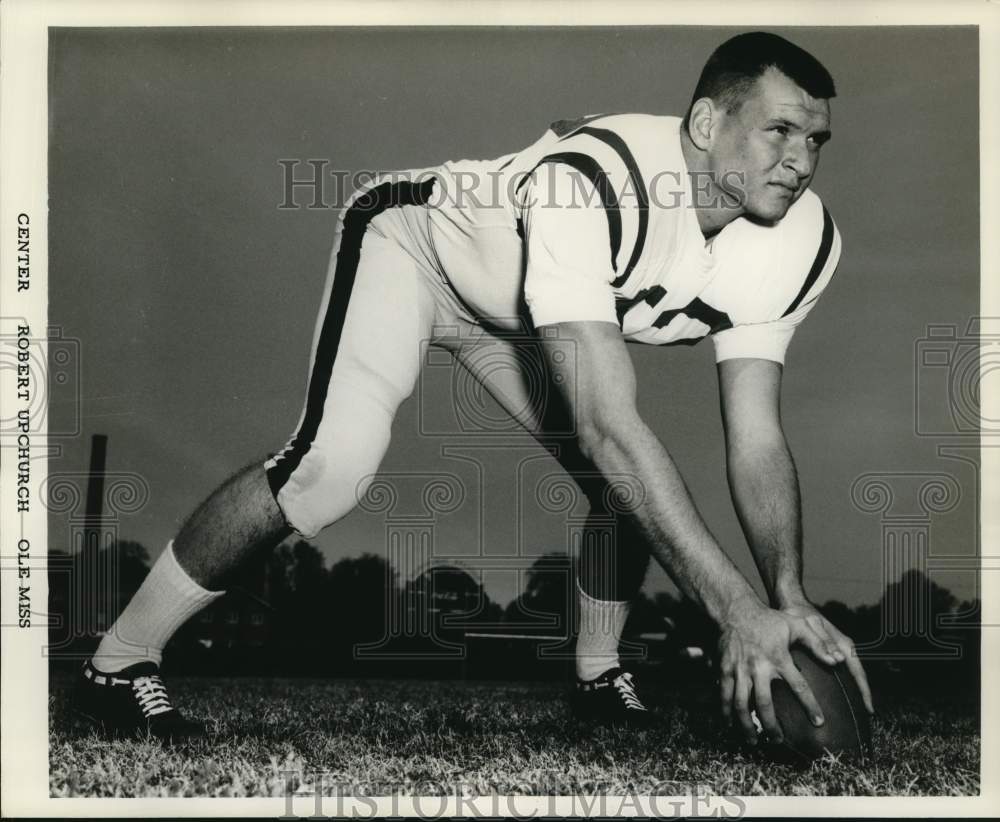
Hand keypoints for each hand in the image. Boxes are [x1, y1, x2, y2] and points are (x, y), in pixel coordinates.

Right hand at [718, 598, 833, 744]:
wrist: (735, 611)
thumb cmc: (769, 620)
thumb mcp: (796, 625)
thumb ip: (818, 643)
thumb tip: (838, 660)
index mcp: (778, 658)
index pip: (798, 686)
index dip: (810, 705)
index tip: (819, 723)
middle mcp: (758, 666)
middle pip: (765, 703)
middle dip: (772, 726)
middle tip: (779, 741)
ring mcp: (739, 669)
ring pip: (741, 704)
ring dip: (747, 725)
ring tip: (754, 740)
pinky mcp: (725, 669)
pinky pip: (724, 695)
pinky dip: (726, 712)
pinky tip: (730, 724)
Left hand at [779, 597, 874, 715]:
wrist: (792, 605)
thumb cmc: (801, 615)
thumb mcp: (810, 626)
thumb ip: (822, 642)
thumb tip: (837, 661)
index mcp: (844, 645)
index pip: (859, 672)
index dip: (865, 692)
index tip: (869, 710)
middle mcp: (844, 650)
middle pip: (857, 678)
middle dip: (861, 698)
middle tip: (861, 720)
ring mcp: (837, 653)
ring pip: (849, 678)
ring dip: (851, 694)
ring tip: (851, 715)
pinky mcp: (829, 655)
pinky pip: (840, 674)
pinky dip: (841, 687)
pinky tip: (833, 700)